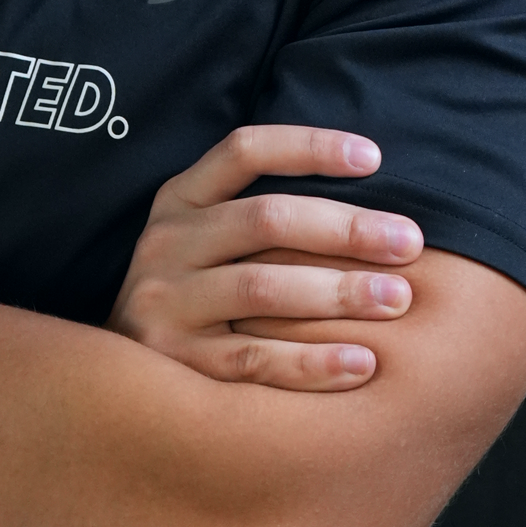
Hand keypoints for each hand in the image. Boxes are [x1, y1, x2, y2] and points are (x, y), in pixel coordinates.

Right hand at [108, 126, 422, 388]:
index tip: (375, 158)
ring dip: (337, 292)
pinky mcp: (175, 364)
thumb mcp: (204, 237)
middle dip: (346, 228)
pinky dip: (312, 362)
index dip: (309, 147)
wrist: (116, 380)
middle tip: (409, 243)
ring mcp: (166, 303)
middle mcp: (166, 243)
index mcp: (179, 200)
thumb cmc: (195, 293)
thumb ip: (261, 213)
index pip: (244, 151)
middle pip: (264, 219)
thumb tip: (370, 188)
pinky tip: (363, 363)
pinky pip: (253, 360)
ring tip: (398, 299)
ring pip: (261, 288)